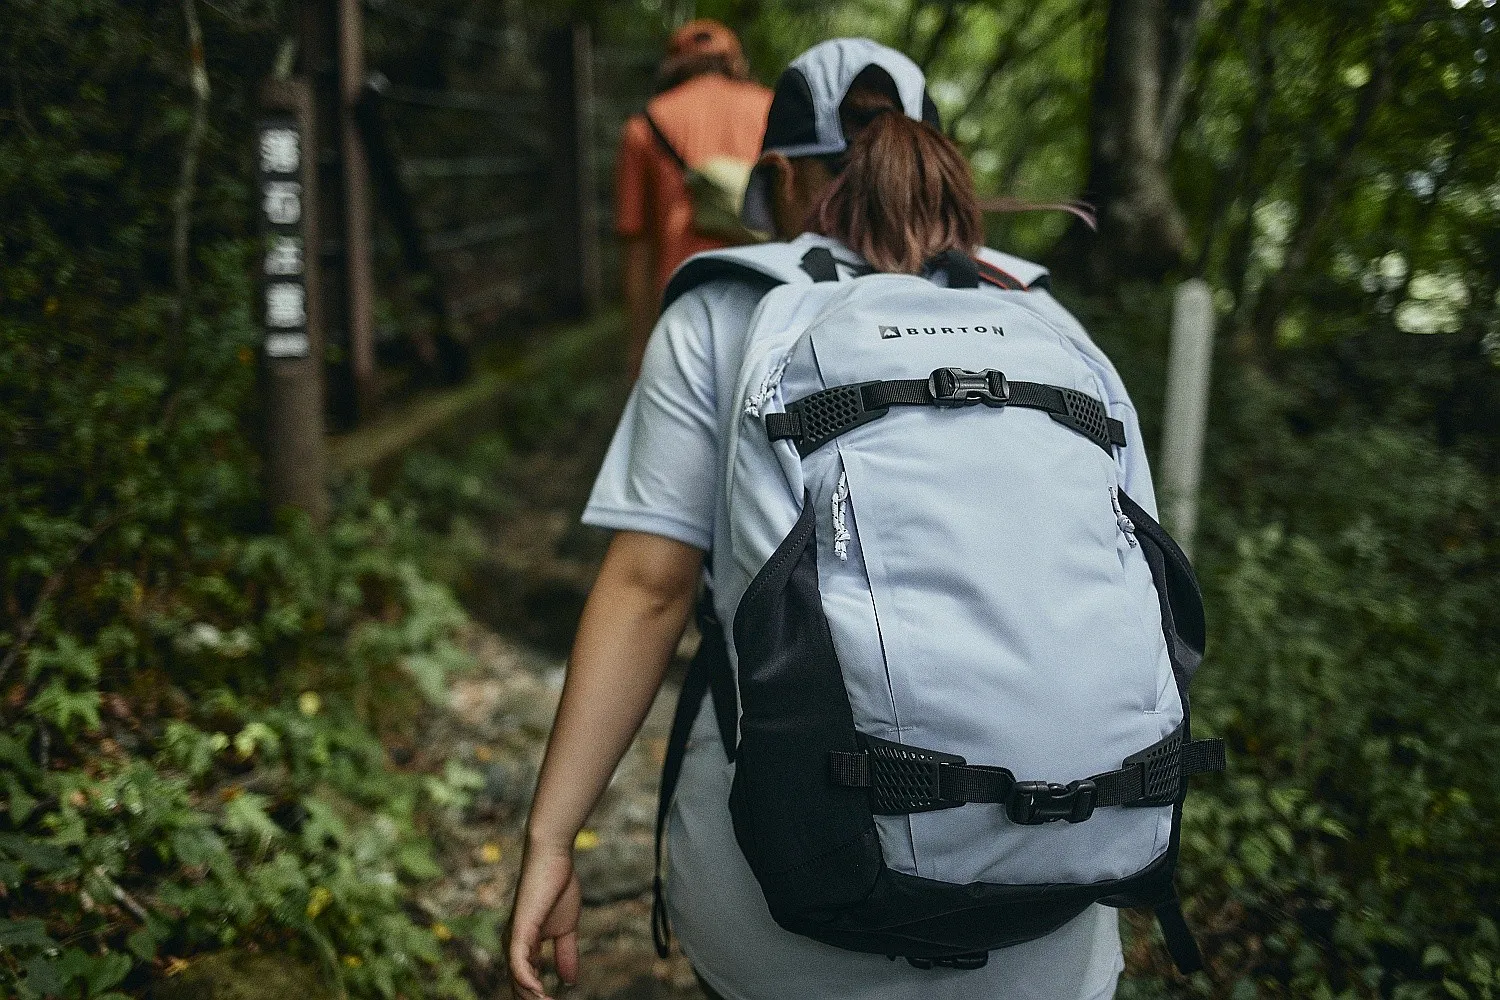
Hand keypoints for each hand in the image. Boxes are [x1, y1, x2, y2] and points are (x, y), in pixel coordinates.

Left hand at [508, 839, 581, 999]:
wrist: (553, 858)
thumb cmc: (558, 887)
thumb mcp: (567, 929)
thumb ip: (566, 954)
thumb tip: (569, 981)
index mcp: (525, 945)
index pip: (526, 981)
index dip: (538, 997)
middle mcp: (514, 945)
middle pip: (518, 985)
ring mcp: (515, 939)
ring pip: (517, 979)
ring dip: (531, 997)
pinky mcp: (519, 930)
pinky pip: (519, 964)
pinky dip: (528, 981)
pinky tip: (540, 993)